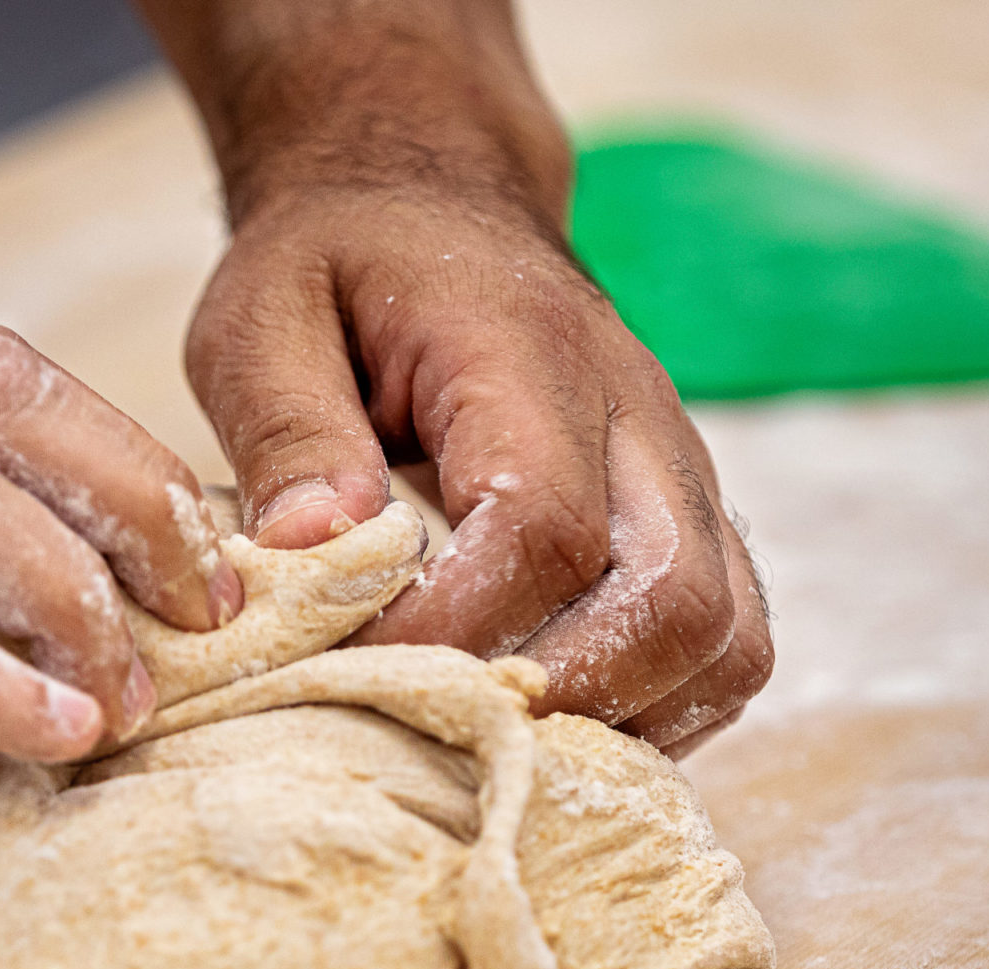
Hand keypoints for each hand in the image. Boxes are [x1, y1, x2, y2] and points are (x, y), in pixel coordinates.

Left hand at [137, 0, 771, 754]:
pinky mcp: (684, 514)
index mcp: (528, 355)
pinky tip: (553, 723)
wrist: (426, 203)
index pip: (541, 525)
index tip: (356, 673)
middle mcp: (637, 414)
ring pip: (726, 636)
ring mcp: (677, 470)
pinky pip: (726, 640)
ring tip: (500, 745)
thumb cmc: (336, 268)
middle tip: (442, 733)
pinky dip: (657, 706)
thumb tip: (312, 550)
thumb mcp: (261, 320)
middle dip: (562, 698)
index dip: (458, 628)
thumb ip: (286, 430)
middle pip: (675, 601)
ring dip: (625, 718)